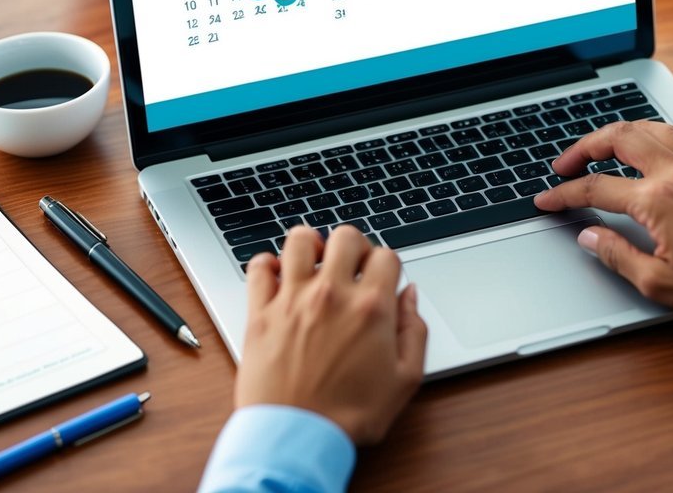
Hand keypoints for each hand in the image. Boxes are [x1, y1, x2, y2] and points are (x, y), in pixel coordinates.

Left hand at [234, 225, 426, 443]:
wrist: (297, 437)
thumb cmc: (349, 415)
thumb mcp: (405, 380)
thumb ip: (415, 331)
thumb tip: (410, 297)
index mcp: (371, 307)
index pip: (386, 255)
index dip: (388, 264)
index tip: (381, 279)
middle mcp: (332, 294)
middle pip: (345, 236)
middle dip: (354, 246)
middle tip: (351, 266)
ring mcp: (292, 300)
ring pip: (299, 240)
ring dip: (311, 244)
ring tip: (314, 261)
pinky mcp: (260, 312)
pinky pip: (258, 268)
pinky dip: (267, 264)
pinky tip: (277, 276)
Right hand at [534, 121, 672, 326]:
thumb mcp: (659, 283)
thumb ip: (616, 255)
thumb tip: (590, 237)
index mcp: (658, 200)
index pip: (596, 189)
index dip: (564, 194)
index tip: (547, 200)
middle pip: (620, 138)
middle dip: (585, 147)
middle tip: (566, 165)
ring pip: (651, 128)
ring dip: (619, 133)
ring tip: (601, 149)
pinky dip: (655, 134)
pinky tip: (650, 145)